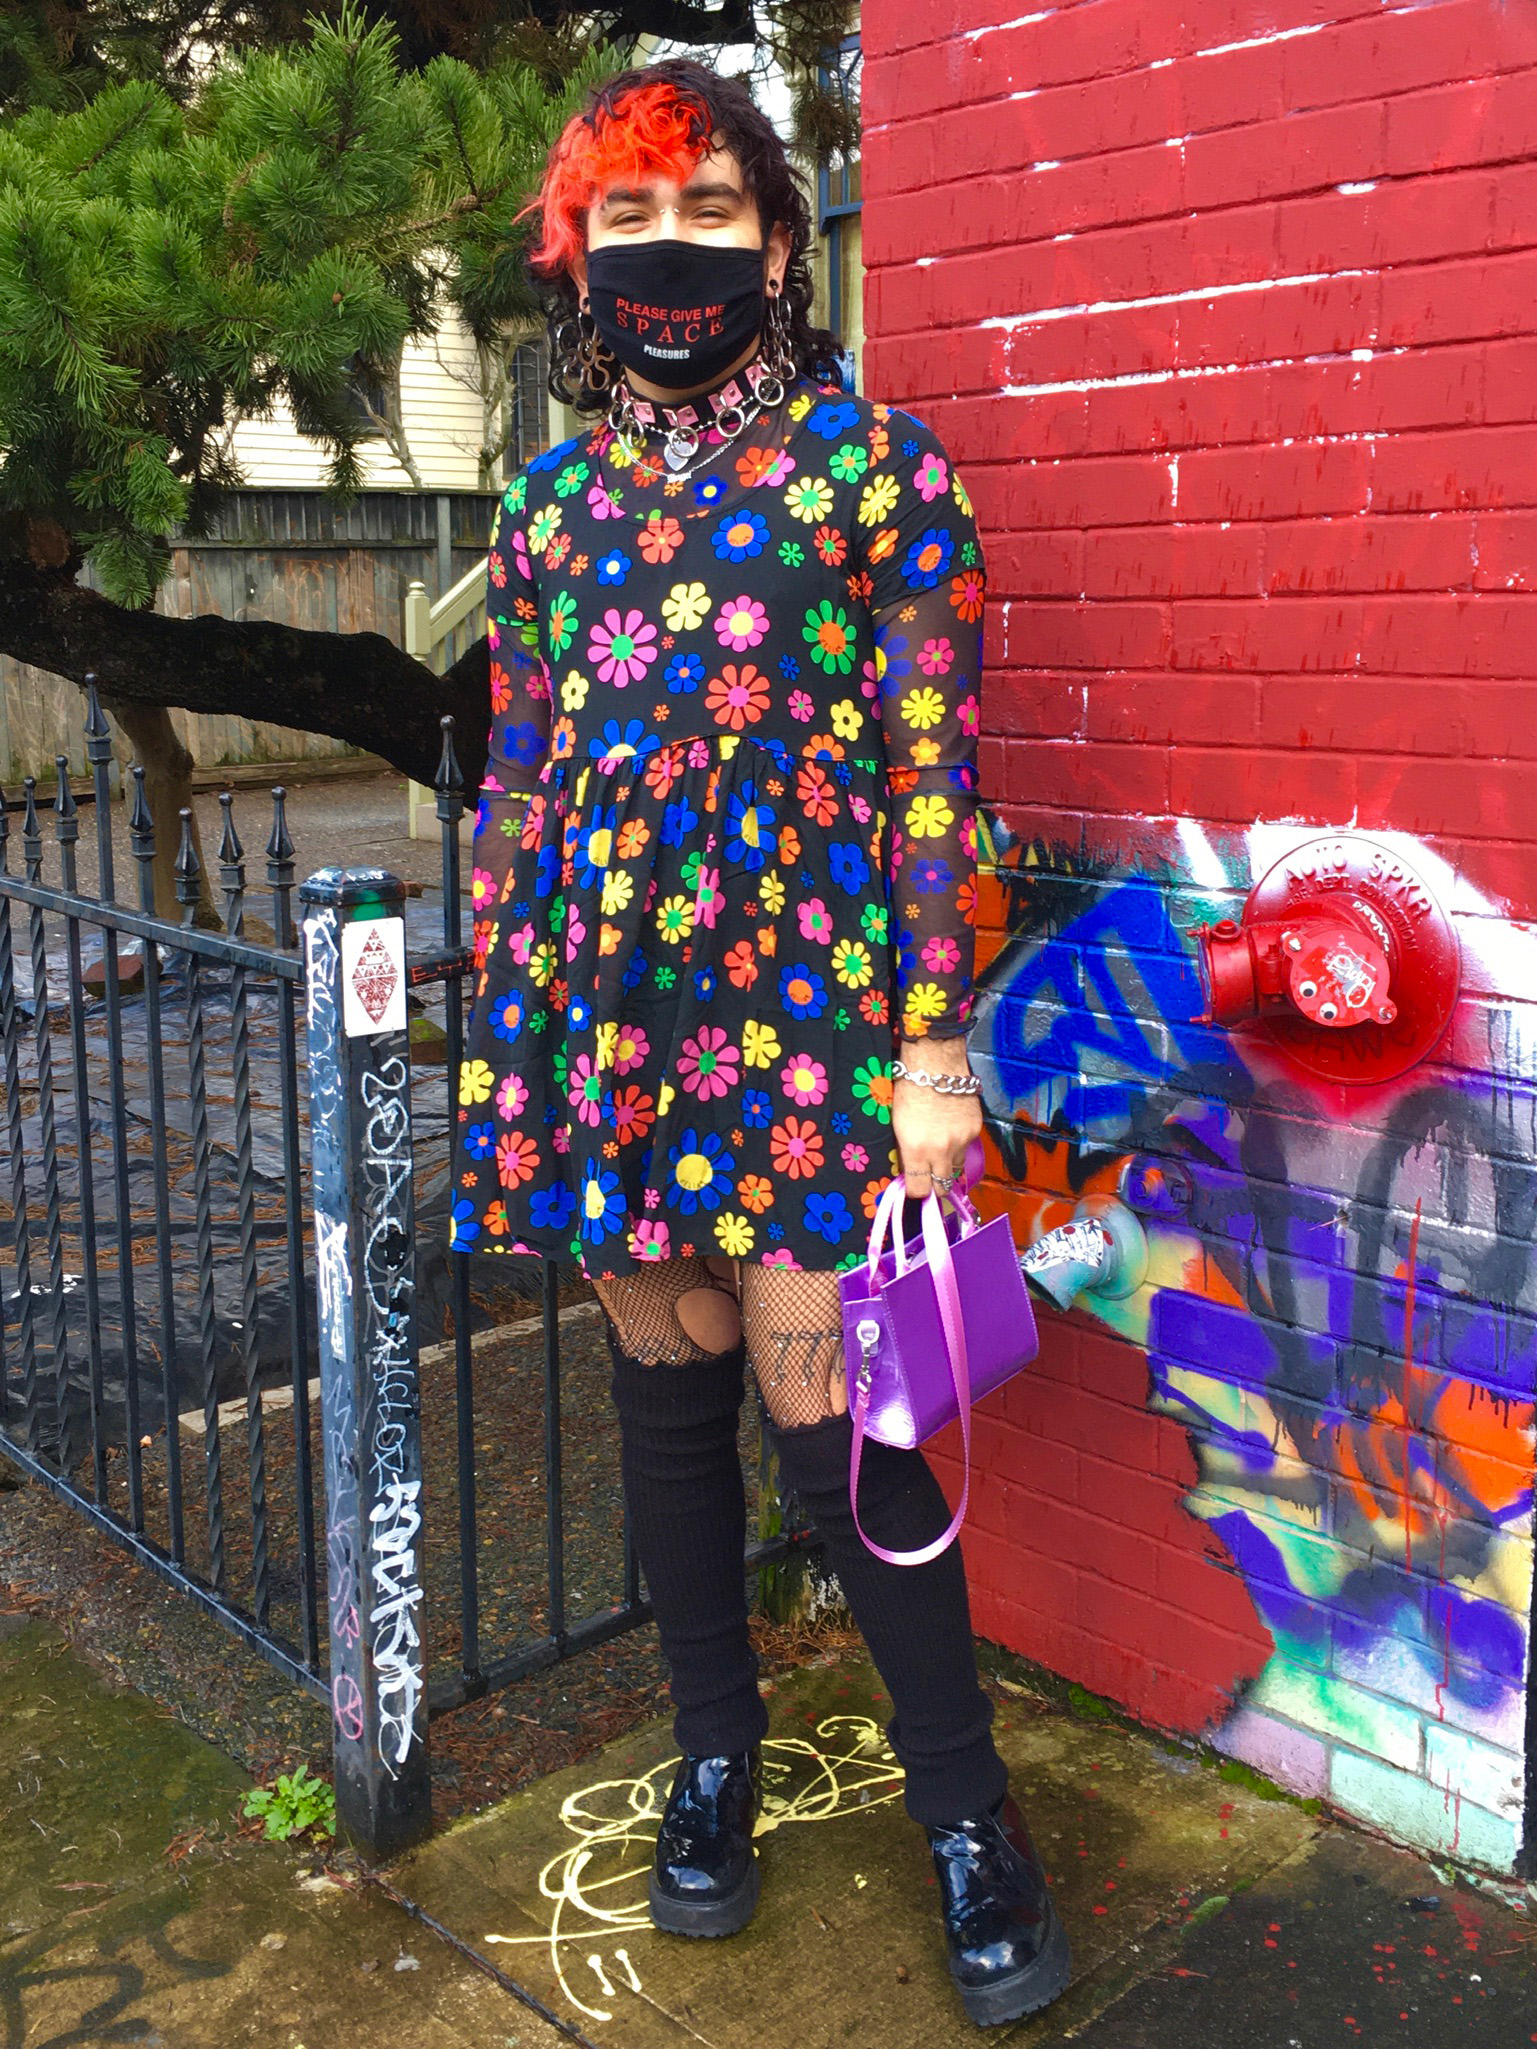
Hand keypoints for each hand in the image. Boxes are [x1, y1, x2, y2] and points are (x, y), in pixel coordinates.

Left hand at [891, 1036, 980, 1201]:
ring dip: (948, 1164)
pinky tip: (950, 1129)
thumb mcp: (898, 1126)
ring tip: (939, 1148)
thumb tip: (912, 1170)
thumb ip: (907, 1153)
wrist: (936, 1063)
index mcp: (916, 1150)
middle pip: (942, 1187)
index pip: (919, 1189)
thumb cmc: (908, 1090)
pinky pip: (967, 1147)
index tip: (913, 1188)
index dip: (916, 1193)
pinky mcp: (975, 1130)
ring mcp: (962, 1141)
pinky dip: (959, 1144)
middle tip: (929, 1177)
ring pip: (957, 1167)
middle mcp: (942, 1151)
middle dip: (935, 1186)